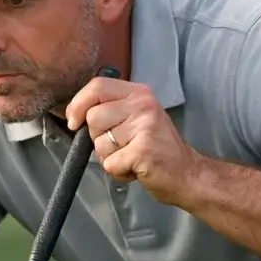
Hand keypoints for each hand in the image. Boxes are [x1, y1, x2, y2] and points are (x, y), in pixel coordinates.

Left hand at [64, 74, 204, 206]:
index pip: (97, 86)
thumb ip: (110, 110)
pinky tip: (136, 169)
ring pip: (99, 144)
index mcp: (138, 93)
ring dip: (110, 158)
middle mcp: (143, 104)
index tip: (73, 122)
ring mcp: (145, 126)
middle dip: (98, 138)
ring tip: (131, 158)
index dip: (78, 104)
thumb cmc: (157, 149)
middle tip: (122, 146)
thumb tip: (74, 115)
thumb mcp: (135, 118)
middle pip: (93, 117)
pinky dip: (118, 172)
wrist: (187, 174)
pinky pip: (110, 163)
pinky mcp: (143, 149)